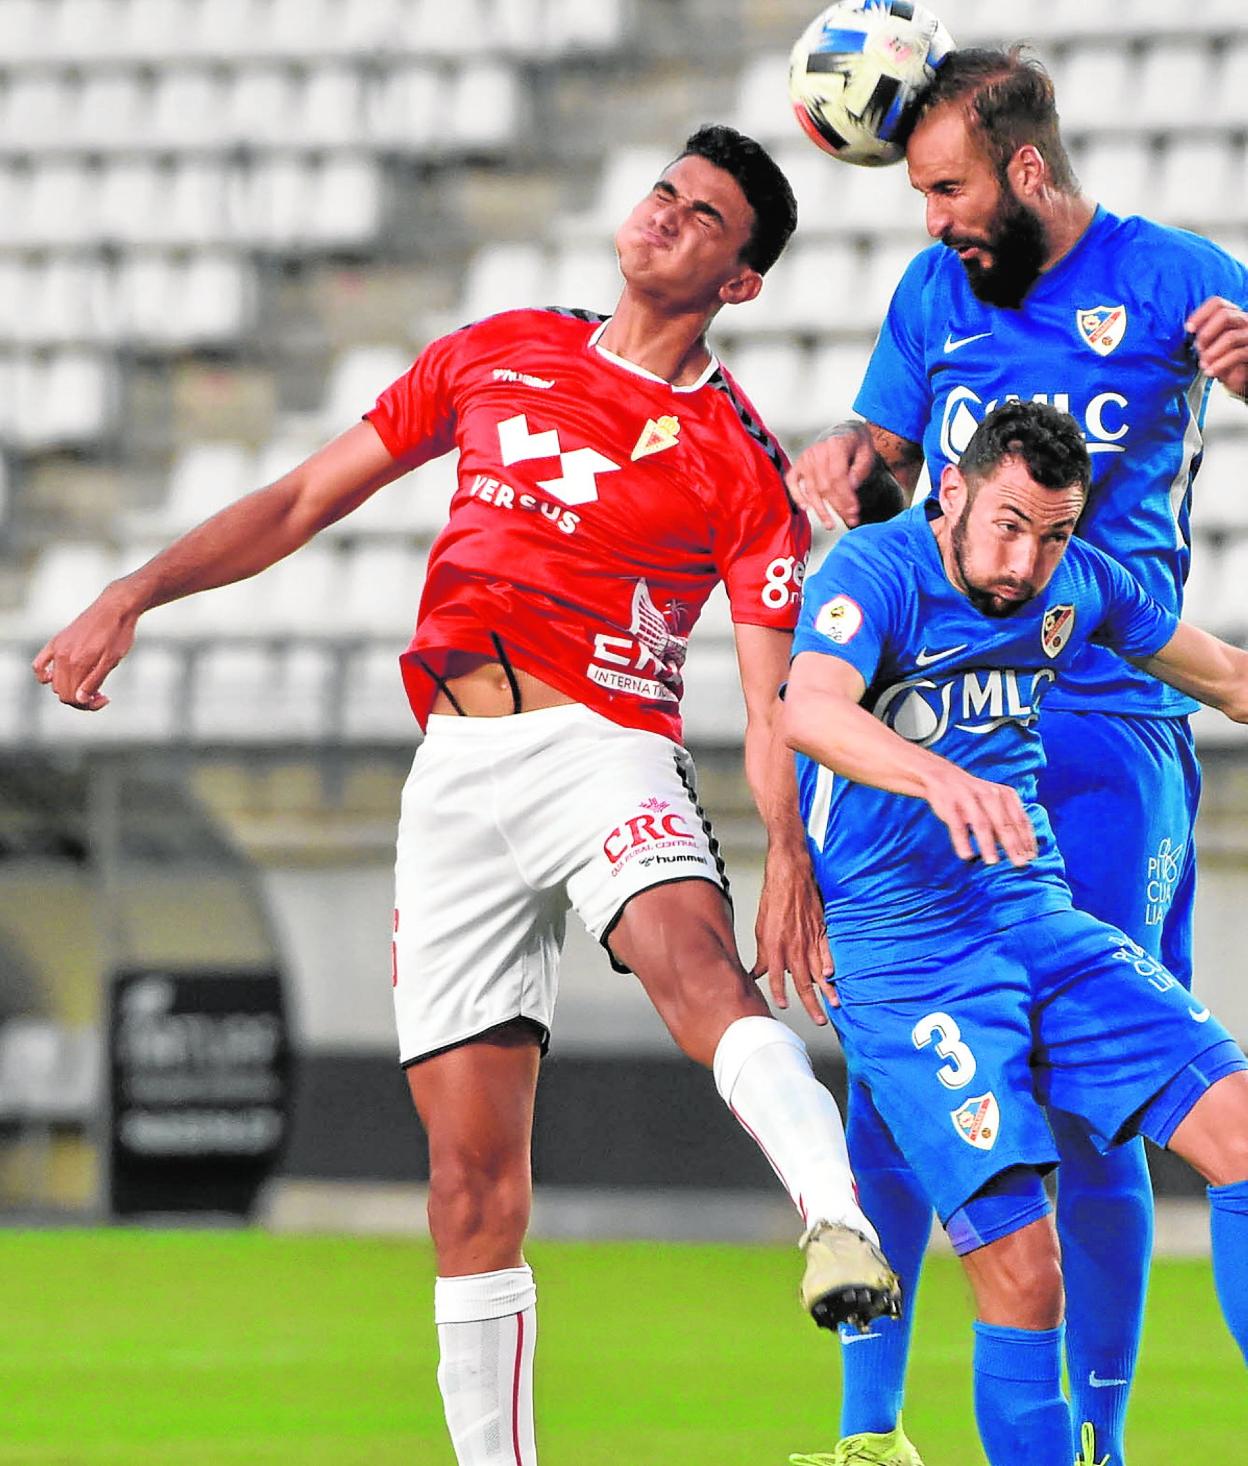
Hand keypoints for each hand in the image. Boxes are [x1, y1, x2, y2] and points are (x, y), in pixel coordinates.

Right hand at [32, 587, 137, 710]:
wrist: (115, 608)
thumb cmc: (119, 633)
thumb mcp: (112, 660)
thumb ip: (95, 681)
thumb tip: (80, 700)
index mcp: (78, 663)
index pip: (73, 698)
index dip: (88, 705)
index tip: (104, 698)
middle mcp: (63, 656)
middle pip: (62, 693)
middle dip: (80, 700)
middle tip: (100, 694)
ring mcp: (58, 648)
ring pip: (54, 683)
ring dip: (70, 689)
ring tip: (90, 684)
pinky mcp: (57, 641)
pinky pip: (39, 664)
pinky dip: (44, 675)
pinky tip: (56, 678)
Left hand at [751, 846, 835, 1025]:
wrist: (790, 873)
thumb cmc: (774, 897)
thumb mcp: (761, 926)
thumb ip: (763, 952)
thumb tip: (758, 972)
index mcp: (774, 944)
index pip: (776, 976)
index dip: (780, 993)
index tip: (784, 1006)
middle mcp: (792, 944)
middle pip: (802, 980)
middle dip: (811, 1002)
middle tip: (818, 1019)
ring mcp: (809, 938)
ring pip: (819, 969)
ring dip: (827, 989)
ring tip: (834, 1004)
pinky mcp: (821, 929)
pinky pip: (828, 951)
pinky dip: (832, 964)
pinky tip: (834, 975)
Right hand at [786, 423, 877, 532]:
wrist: (844, 432)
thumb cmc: (855, 444)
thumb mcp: (866, 454)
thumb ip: (859, 470)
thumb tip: (850, 487)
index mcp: (835, 445)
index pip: (837, 476)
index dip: (845, 496)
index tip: (854, 510)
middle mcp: (817, 451)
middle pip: (825, 486)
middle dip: (837, 506)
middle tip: (849, 519)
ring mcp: (806, 458)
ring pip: (811, 489)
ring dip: (820, 509)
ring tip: (830, 523)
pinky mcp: (798, 464)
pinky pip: (792, 482)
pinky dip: (797, 496)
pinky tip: (806, 508)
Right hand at [920, 765, 1037, 867]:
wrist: (943, 776)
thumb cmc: (974, 796)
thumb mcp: (995, 804)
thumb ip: (1006, 822)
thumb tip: (1021, 851)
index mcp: (1006, 795)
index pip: (1021, 820)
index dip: (1027, 840)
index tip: (1031, 857)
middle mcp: (990, 795)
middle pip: (1004, 824)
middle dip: (1013, 845)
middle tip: (1020, 864)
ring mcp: (969, 798)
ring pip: (981, 824)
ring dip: (988, 844)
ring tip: (993, 862)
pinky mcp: (950, 803)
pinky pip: (957, 825)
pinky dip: (962, 841)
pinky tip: (966, 855)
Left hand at [1187, 296, 1247, 401]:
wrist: (1238, 376)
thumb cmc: (1222, 358)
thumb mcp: (1210, 344)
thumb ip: (1203, 335)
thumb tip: (1190, 331)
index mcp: (1231, 314)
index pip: (1217, 303)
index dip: (1200, 314)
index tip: (1188, 329)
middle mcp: (1244, 321)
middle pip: (1225, 315)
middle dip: (1206, 333)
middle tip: (1198, 349)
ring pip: (1230, 336)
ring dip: (1212, 352)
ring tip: (1203, 364)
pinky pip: (1237, 354)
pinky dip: (1220, 364)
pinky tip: (1210, 371)